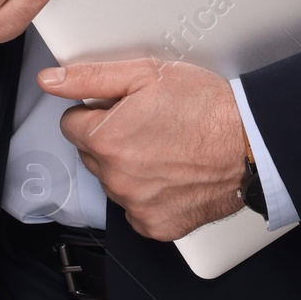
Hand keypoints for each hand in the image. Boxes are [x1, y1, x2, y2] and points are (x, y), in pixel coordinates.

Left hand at [44, 58, 249, 239]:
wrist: (248, 144)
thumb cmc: (205, 107)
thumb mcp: (147, 73)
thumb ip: (92, 76)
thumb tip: (51, 80)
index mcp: (106, 139)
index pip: (72, 124)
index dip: (96, 111)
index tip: (119, 108)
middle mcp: (115, 177)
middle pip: (91, 154)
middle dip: (110, 139)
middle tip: (147, 124)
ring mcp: (135, 206)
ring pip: (113, 182)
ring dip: (128, 167)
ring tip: (164, 146)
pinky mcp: (154, 226)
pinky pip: (136, 209)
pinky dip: (149, 194)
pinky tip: (171, 174)